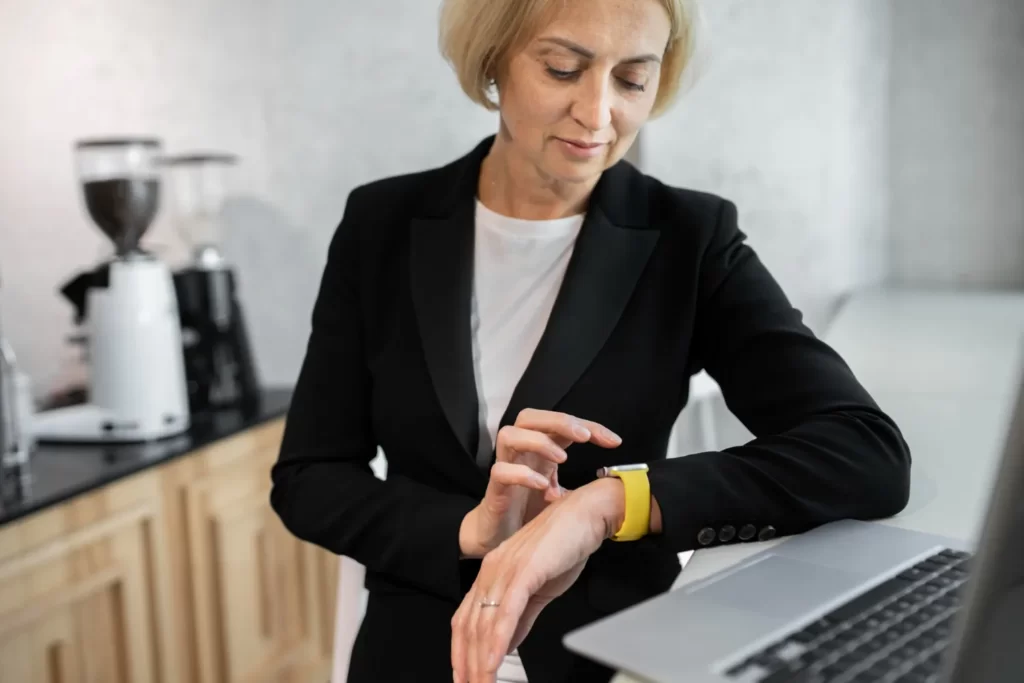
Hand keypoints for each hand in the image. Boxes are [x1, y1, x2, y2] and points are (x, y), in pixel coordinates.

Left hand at [451, 478, 627, 682]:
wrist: (586, 513)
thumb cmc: (565, 543)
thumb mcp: (538, 588)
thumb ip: (520, 617)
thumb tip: (506, 644)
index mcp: (492, 573)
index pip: (466, 620)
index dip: (461, 653)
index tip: (464, 678)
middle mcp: (492, 571)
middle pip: (468, 627)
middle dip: (466, 665)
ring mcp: (505, 570)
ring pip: (484, 625)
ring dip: (480, 662)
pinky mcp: (524, 572)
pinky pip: (506, 613)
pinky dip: (497, 642)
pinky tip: (494, 663)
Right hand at [459, 409, 620, 558]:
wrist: (498, 542)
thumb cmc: (530, 515)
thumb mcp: (563, 499)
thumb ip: (583, 489)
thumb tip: (617, 491)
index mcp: (539, 452)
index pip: (561, 425)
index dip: (589, 426)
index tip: (614, 441)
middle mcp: (521, 455)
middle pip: (530, 417)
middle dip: (559, 421)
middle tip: (584, 437)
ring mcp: (505, 469)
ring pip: (509, 435)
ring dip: (538, 441)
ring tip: (561, 458)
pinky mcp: (493, 492)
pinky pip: (500, 472)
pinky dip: (522, 474)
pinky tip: (543, 486)